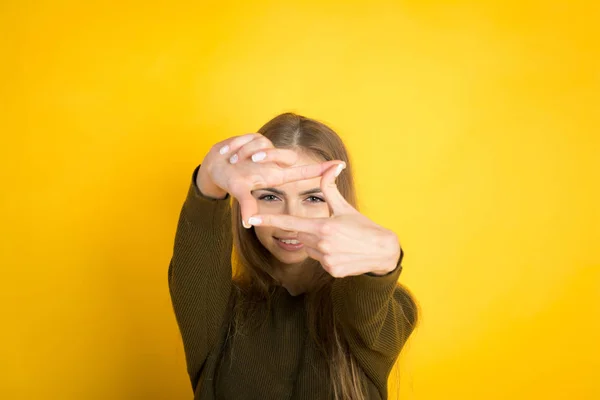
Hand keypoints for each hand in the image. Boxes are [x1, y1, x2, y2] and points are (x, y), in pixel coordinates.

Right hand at [199, 133, 343, 226]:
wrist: (213, 164)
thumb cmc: (230, 179)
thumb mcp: (239, 192)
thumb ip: (246, 205)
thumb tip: (248, 223)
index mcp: (275, 175)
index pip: (302, 172)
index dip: (321, 170)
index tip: (340, 165)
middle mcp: (274, 161)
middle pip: (285, 154)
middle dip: (270, 154)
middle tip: (257, 160)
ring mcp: (266, 148)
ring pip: (259, 148)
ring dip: (241, 155)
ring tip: (232, 161)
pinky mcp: (254, 136)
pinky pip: (245, 140)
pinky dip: (234, 147)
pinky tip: (229, 153)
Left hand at [248, 163, 401, 276]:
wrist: (383, 251)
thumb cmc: (363, 226)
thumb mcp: (345, 207)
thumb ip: (330, 188)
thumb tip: (332, 166)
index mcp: (323, 227)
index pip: (290, 224)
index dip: (270, 221)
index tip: (252, 220)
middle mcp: (321, 245)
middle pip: (300, 236)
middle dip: (308, 230)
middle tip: (327, 227)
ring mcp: (326, 260)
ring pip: (309, 249)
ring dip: (317, 244)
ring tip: (338, 240)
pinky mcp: (331, 271)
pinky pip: (320, 261)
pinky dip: (327, 256)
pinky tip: (342, 252)